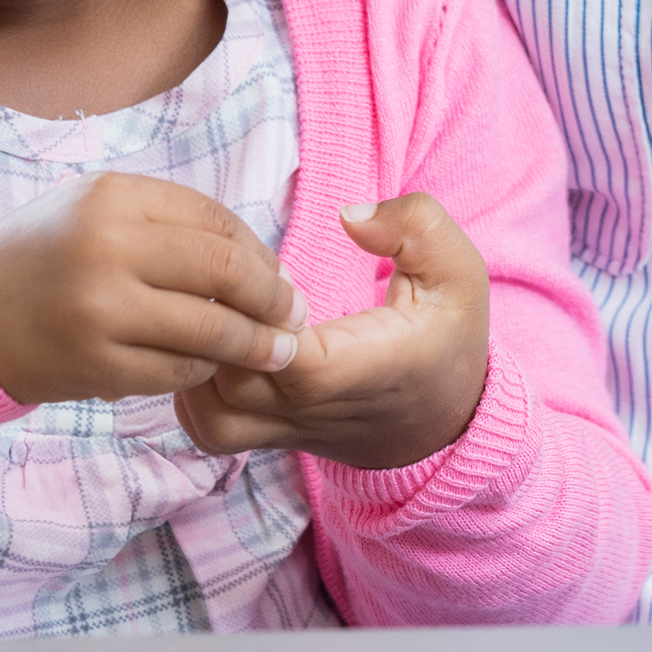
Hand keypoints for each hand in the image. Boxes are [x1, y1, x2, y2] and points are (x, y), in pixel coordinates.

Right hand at [0, 170, 302, 405]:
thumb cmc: (42, 257)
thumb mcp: (93, 208)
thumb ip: (167, 220)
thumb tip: (256, 255)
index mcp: (112, 197)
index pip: (215, 222)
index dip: (259, 251)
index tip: (279, 273)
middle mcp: (108, 249)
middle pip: (225, 273)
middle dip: (272, 298)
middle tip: (295, 315)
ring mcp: (101, 311)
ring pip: (209, 330)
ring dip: (254, 344)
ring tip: (277, 350)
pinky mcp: (96, 365)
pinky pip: (176, 370)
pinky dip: (204, 369)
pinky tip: (210, 365)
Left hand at [179, 193, 491, 471]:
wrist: (444, 421)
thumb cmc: (446, 338)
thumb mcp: (458, 271)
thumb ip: (416, 225)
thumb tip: (351, 215)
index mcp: (363, 369)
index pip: (289, 360)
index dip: (266, 318)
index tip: (280, 280)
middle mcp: (315, 409)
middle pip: (230, 385)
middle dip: (218, 327)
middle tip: (231, 282)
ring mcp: (286, 430)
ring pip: (207, 416)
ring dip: (197, 361)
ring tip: (218, 313)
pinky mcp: (267, 437)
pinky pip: (207, 428)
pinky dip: (193, 391)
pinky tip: (215, 342)